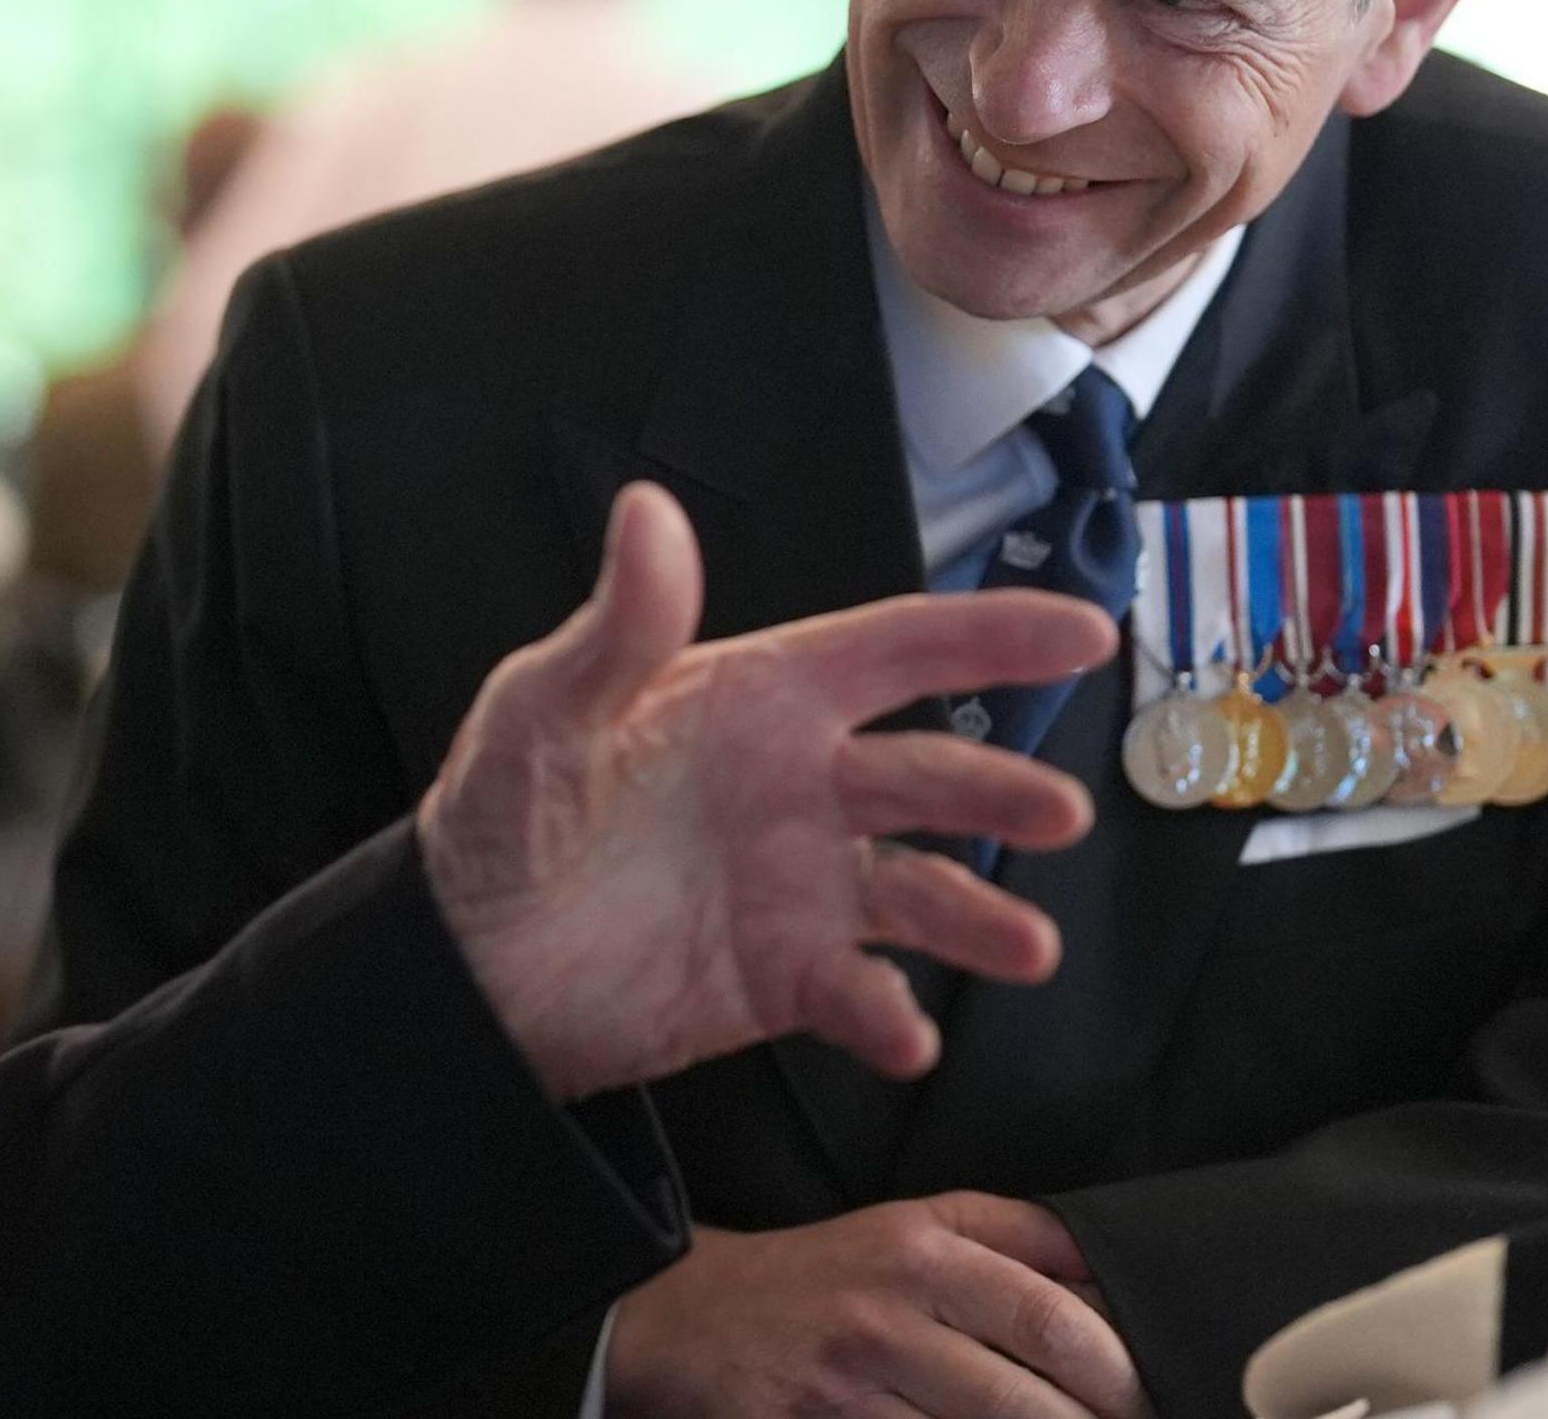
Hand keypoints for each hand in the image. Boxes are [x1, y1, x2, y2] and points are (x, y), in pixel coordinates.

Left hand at [420, 483, 1109, 1102]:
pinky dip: (891, 1018)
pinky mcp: (782, 979)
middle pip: (933, 775)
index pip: (898, 651)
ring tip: (1026, 945)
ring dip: (980, 918)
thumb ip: (620, 624)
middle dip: (1002, 790)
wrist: (463, 966)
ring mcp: (799, 887)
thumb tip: (651, 512)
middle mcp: (800, 788)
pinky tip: (902, 1035)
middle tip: (1059, 814)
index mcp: (760, 700)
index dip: (993, 635)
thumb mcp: (547, 707)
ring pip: (922, 892)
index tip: (1084, 630)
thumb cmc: (502, 814)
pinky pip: (860, 995)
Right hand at [603, 1193, 1148, 1418]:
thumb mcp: (916, 1223)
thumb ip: (1019, 1235)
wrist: (687, 1318)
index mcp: (922, 1255)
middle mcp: (886, 1321)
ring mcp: (846, 1393)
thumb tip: (1115, 1264)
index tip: (1151, 1397)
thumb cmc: (825, 1274)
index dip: (1117, 1370)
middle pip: (1020, 1402)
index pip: (1048, 1317)